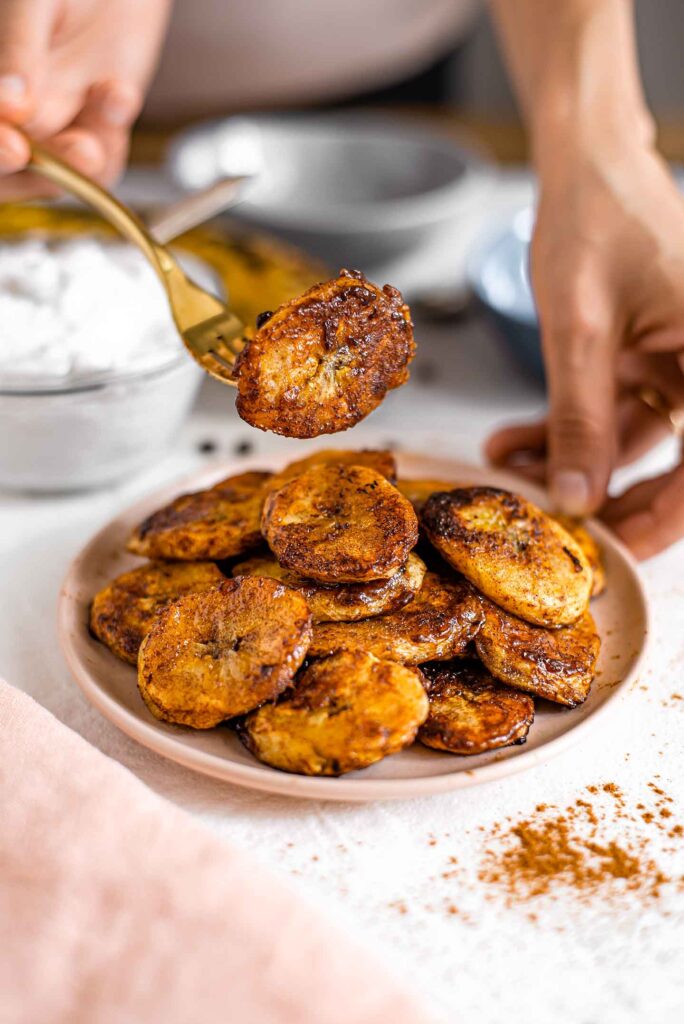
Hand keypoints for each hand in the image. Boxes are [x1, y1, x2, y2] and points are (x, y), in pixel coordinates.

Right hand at [0, 0, 169, 197]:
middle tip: (80, 148)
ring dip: (87, 157)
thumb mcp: (31, 1)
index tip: (15, 147)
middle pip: (12, 175)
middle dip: (45, 170)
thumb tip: (10, 107)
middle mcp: (9, 113)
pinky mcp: (95, 129)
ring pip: (60, 176)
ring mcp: (52, 123)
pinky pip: (103, 162)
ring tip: (109, 103)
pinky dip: (114, 135)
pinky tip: (118, 91)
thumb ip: (17, 49)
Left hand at [486, 142, 683, 558]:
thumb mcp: (580, 330)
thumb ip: (580, 420)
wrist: (584, 163)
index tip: (610, 553)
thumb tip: (575, 500)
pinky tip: (513, 443)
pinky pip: (612, 415)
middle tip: (554, 528)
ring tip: (509, 474)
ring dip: (572, 464)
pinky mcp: (647, 360)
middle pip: (677, 465)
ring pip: (636, 445)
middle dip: (610, 500)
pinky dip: (566, 431)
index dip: (661, 520)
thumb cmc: (596, 220)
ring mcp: (681, 365)